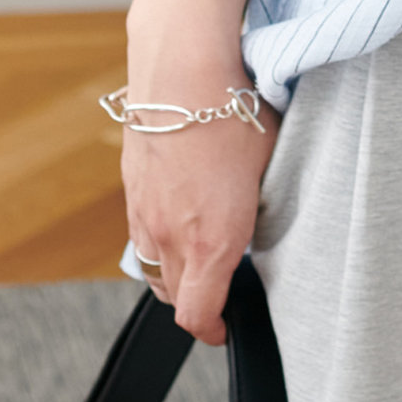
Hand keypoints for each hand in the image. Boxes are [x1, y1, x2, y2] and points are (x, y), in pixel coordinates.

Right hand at [121, 46, 279, 345]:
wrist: (182, 72)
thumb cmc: (234, 111)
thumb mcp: (269, 163)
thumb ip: (259, 205)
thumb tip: (260, 216)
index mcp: (213, 239)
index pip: (199, 313)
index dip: (213, 329)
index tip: (226, 327)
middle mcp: (172, 236)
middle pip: (176, 296)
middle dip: (198, 300)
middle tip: (222, 287)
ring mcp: (145, 215)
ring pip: (154, 267)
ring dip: (175, 271)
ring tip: (201, 253)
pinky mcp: (132, 191)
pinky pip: (142, 234)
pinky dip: (159, 238)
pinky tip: (182, 211)